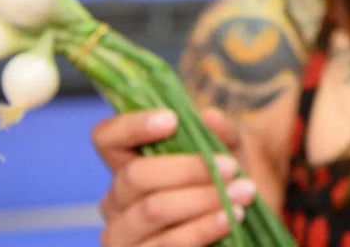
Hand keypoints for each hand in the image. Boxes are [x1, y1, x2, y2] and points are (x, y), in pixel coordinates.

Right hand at [93, 108, 256, 246]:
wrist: (236, 228)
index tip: (172, 120)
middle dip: (188, 169)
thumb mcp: (228, 154)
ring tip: (242, 193)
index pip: (107, 137)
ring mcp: (123, 235)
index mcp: (127, 164)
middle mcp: (116, 199)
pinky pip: (167, 243)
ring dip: (203, 199)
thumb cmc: (223, 185)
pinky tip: (229, 219)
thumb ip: (221, 134)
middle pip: (136, 175)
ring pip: (153, 209)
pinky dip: (202, 229)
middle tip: (231, 167)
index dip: (132, 125)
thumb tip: (209, 116)